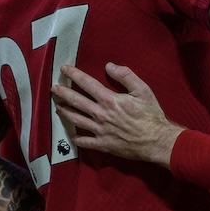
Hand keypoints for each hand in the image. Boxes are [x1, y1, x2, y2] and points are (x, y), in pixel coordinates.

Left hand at [51, 62, 182, 167]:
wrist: (156, 141)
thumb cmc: (151, 115)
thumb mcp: (143, 90)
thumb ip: (126, 76)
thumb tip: (109, 66)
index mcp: (109, 100)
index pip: (86, 83)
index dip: (74, 74)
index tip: (64, 68)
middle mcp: (100, 114)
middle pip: (76, 101)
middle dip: (63, 93)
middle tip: (53, 88)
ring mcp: (99, 130)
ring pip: (76, 120)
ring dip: (65, 112)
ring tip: (58, 107)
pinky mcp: (103, 144)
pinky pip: (85, 142)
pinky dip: (77, 138)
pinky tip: (73, 136)